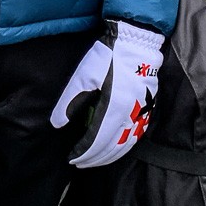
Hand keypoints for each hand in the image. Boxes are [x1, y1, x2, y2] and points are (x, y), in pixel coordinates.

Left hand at [49, 20, 163, 167]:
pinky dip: (125, 147)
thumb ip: (69, 102)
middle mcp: (129, 115)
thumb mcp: (84, 76)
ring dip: (110, 156)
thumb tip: (57, 124)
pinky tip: (118, 148)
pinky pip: (137, 136)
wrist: (137, 42)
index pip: (95, 141)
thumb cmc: (108, 56)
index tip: (72, 158)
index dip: (83, 153)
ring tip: (97, 161)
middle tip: (81, 164)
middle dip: (95, 159)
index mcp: (113, 108)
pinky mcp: (148, 108)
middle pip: (111, 147)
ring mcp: (141, 113)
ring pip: (126, 145)